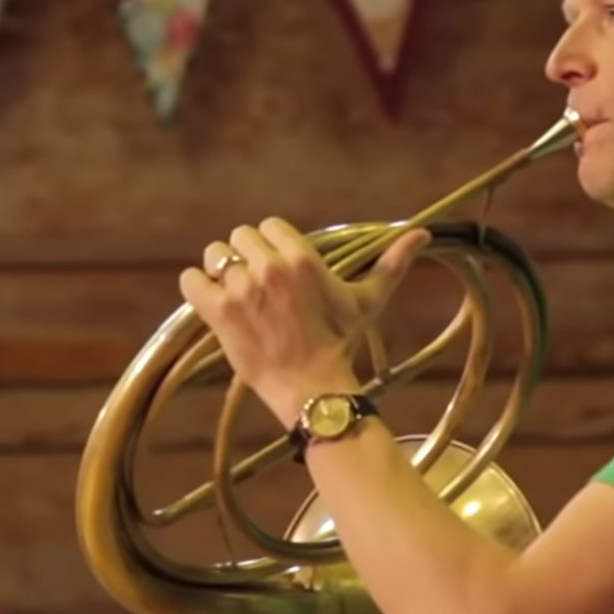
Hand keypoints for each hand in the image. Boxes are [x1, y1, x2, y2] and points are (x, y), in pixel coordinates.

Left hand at [179, 217, 429, 427]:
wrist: (312, 387)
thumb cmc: (341, 341)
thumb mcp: (367, 300)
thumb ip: (391, 263)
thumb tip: (422, 233)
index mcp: (302, 258)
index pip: (270, 226)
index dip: (271, 246)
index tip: (278, 270)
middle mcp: (270, 268)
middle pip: (240, 237)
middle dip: (246, 258)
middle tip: (258, 287)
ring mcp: (241, 289)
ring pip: (214, 255)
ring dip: (220, 271)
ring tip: (236, 295)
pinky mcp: (218, 312)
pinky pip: (191, 280)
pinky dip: (197, 288)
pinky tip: (213, 303)